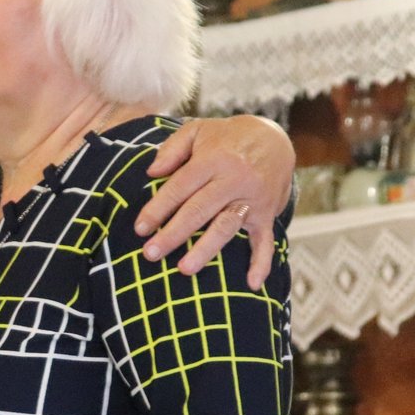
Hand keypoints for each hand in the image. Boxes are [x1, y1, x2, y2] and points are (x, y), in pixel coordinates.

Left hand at [135, 115, 294, 289]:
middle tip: (151, 253)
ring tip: (184, 269)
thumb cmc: (225, 138)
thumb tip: (151, 173)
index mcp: (213, 160)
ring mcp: (252, 199)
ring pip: (226, 226)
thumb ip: (172, 149)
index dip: (159, 208)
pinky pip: (265, 240)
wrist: (274, 138)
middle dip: (173, 234)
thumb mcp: (198, 131)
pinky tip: (252, 283)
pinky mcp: (266, 213)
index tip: (140, 228)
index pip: (180, 187)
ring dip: (205, 249)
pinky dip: (261, 262)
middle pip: (199, 210)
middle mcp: (234, 180)